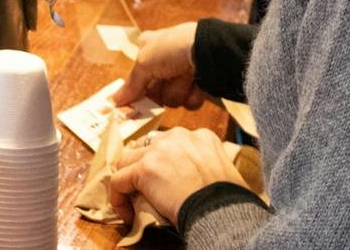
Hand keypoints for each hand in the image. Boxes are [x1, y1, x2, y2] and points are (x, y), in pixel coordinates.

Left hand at [108, 126, 247, 226]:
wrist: (222, 209)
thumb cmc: (231, 200)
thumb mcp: (224, 172)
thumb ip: (207, 166)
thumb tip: (197, 180)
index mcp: (202, 136)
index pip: (173, 143)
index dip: (166, 162)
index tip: (168, 181)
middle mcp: (179, 136)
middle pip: (149, 146)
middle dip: (144, 165)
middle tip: (148, 188)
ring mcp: (159, 150)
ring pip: (129, 160)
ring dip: (128, 179)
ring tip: (133, 200)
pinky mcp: (144, 168)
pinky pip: (119, 180)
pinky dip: (118, 198)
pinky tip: (127, 213)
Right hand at [114, 21, 202, 108]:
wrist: (208, 49)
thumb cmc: (171, 48)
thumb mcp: (144, 62)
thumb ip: (131, 86)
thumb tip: (113, 102)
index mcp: (148, 49)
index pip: (136, 75)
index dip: (135, 89)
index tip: (130, 104)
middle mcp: (164, 62)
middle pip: (154, 92)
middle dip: (160, 91)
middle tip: (164, 81)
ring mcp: (181, 74)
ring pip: (172, 99)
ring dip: (178, 91)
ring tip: (185, 75)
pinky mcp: (198, 84)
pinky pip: (190, 102)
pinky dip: (193, 94)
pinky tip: (197, 82)